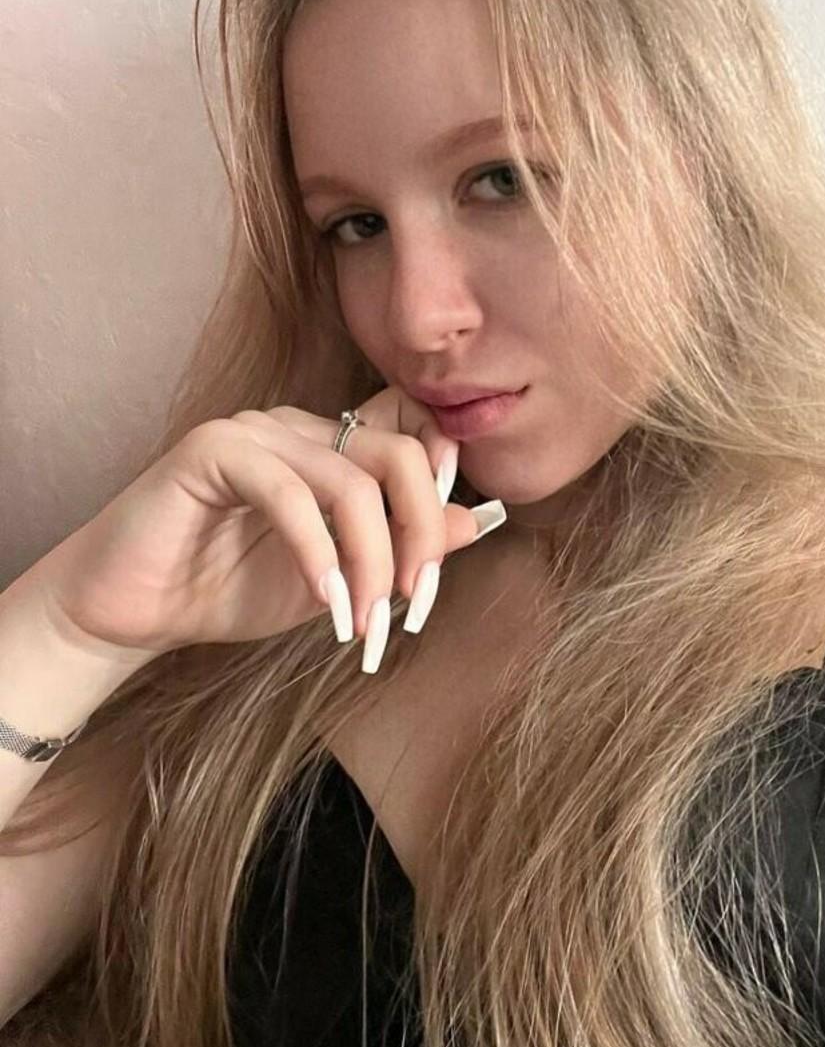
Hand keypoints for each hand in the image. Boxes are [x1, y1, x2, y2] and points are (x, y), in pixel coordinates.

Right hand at [25, 387, 502, 670]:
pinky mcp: (212, 450)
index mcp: (332, 447)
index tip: (435, 562)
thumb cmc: (226, 590)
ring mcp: (256, 432)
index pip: (413, 433)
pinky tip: (323, 600)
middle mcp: (300, 427)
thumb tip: (471, 521)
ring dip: (370, 559)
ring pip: (351, 481)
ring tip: (362, 619)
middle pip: (399, 453)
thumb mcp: (336, 577)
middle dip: (419, 533)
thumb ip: (395, 546)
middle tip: (411, 599)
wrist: (132, 611)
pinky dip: (317, 552)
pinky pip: (288, 493)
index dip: (442, 487)